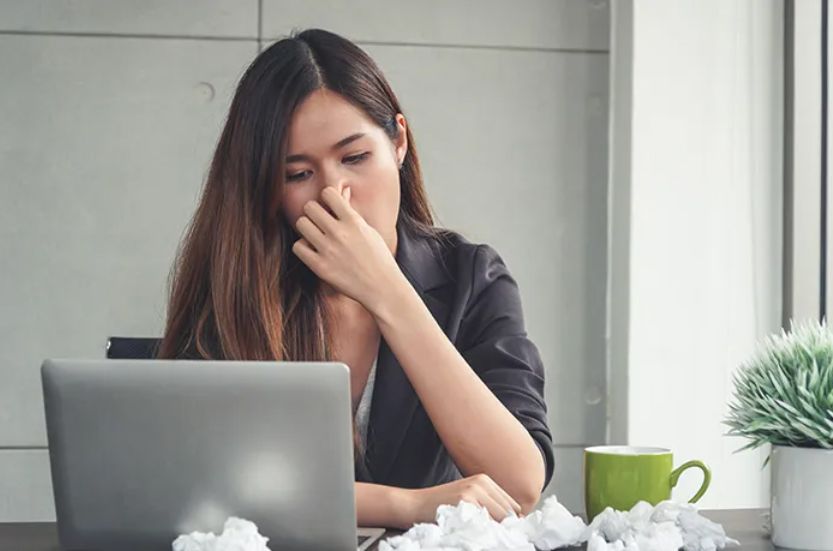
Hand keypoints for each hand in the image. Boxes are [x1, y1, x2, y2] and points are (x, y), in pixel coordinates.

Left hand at [291, 186, 404, 309]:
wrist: (382, 288)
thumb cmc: (378, 258)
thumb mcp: (368, 230)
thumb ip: (351, 211)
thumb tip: (342, 190)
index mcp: (353, 221)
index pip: (328, 193)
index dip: (327, 198)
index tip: (330, 207)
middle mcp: (340, 233)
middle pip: (310, 207)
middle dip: (314, 212)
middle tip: (320, 222)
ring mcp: (329, 250)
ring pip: (301, 224)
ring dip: (307, 228)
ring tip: (315, 236)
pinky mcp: (320, 267)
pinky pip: (298, 247)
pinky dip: (303, 247)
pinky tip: (313, 251)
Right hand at [406, 473, 522, 523]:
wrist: (414, 505)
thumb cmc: (440, 506)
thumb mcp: (467, 496)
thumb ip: (488, 504)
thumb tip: (512, 522)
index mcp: (484, 479)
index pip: (512, 505)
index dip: (509, 521)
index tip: (500, 531)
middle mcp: (481, 482)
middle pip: (509, 512)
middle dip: (504, 526)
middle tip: (489, 535)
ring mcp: (473, 491)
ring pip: (500, 518)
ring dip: (495, 529)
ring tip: (478, 532)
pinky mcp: (465, 502)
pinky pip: (487, 523)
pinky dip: (484, 531)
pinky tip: (471, 532)